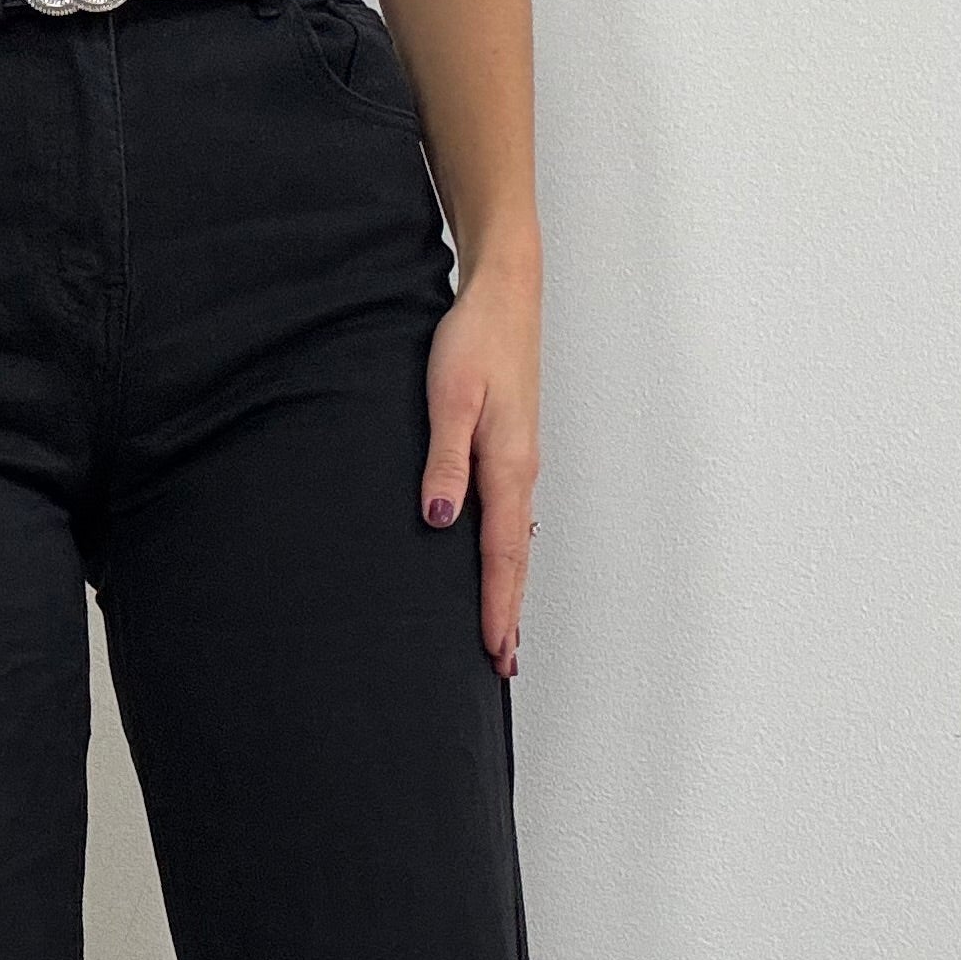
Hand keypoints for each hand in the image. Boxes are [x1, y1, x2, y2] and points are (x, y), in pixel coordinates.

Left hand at [419, 256, 541, 679]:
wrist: (504, 292)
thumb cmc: (473, 339)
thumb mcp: (449, 398)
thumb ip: (444, 460)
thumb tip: (439, 518)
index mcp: (508, 467)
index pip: (502, 556)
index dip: (498, 607)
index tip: (495, 652)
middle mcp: (521, 472)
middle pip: (516, 560)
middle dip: (510, 614)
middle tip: (504, 667)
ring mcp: (519, 461)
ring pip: (515, 542)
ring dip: (510, 589)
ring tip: (503, 633)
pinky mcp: (511, 448)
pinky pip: (511, 517)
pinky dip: (507, 554)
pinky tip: (500, 565)